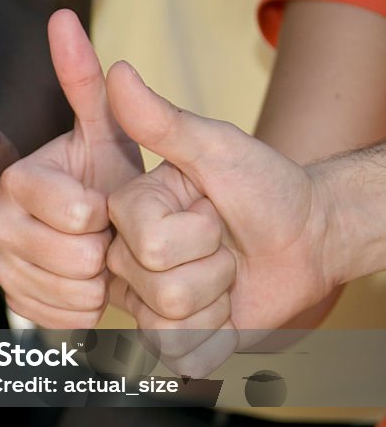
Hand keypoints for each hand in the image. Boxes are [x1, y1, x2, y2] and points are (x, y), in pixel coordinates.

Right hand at [0, 9, 142, 328]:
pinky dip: (87, 316)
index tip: (107, 207)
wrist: (119, 250)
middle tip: (105, 238)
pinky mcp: (8, 314)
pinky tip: (85, 292)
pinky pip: (63, 326)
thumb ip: (85, 84)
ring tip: (98, 264)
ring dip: (101, 287)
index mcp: (15, 181)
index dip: (105, 216)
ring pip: (70, 298)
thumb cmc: (118, 185)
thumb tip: (62, 16)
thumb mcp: (109, 133)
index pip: (76, 214)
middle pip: (74, 260)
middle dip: (107, 253)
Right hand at [105, 62, 333, 375]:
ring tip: (225, 275)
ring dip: (220, 299)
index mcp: (126, 214)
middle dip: (212, 267)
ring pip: (172, 322)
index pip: (146, 244)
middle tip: (222, 245)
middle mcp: (124, 259)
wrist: (307, 236)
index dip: (195, 233)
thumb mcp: (217, 148)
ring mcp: (143, 302)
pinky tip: (223, 313)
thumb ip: (163, 121)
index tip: (208, 211)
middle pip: (158, 288)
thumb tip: (119, 71)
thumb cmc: (264, 186)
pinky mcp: (168, 340)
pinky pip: (182, 355)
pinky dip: (218, 338)